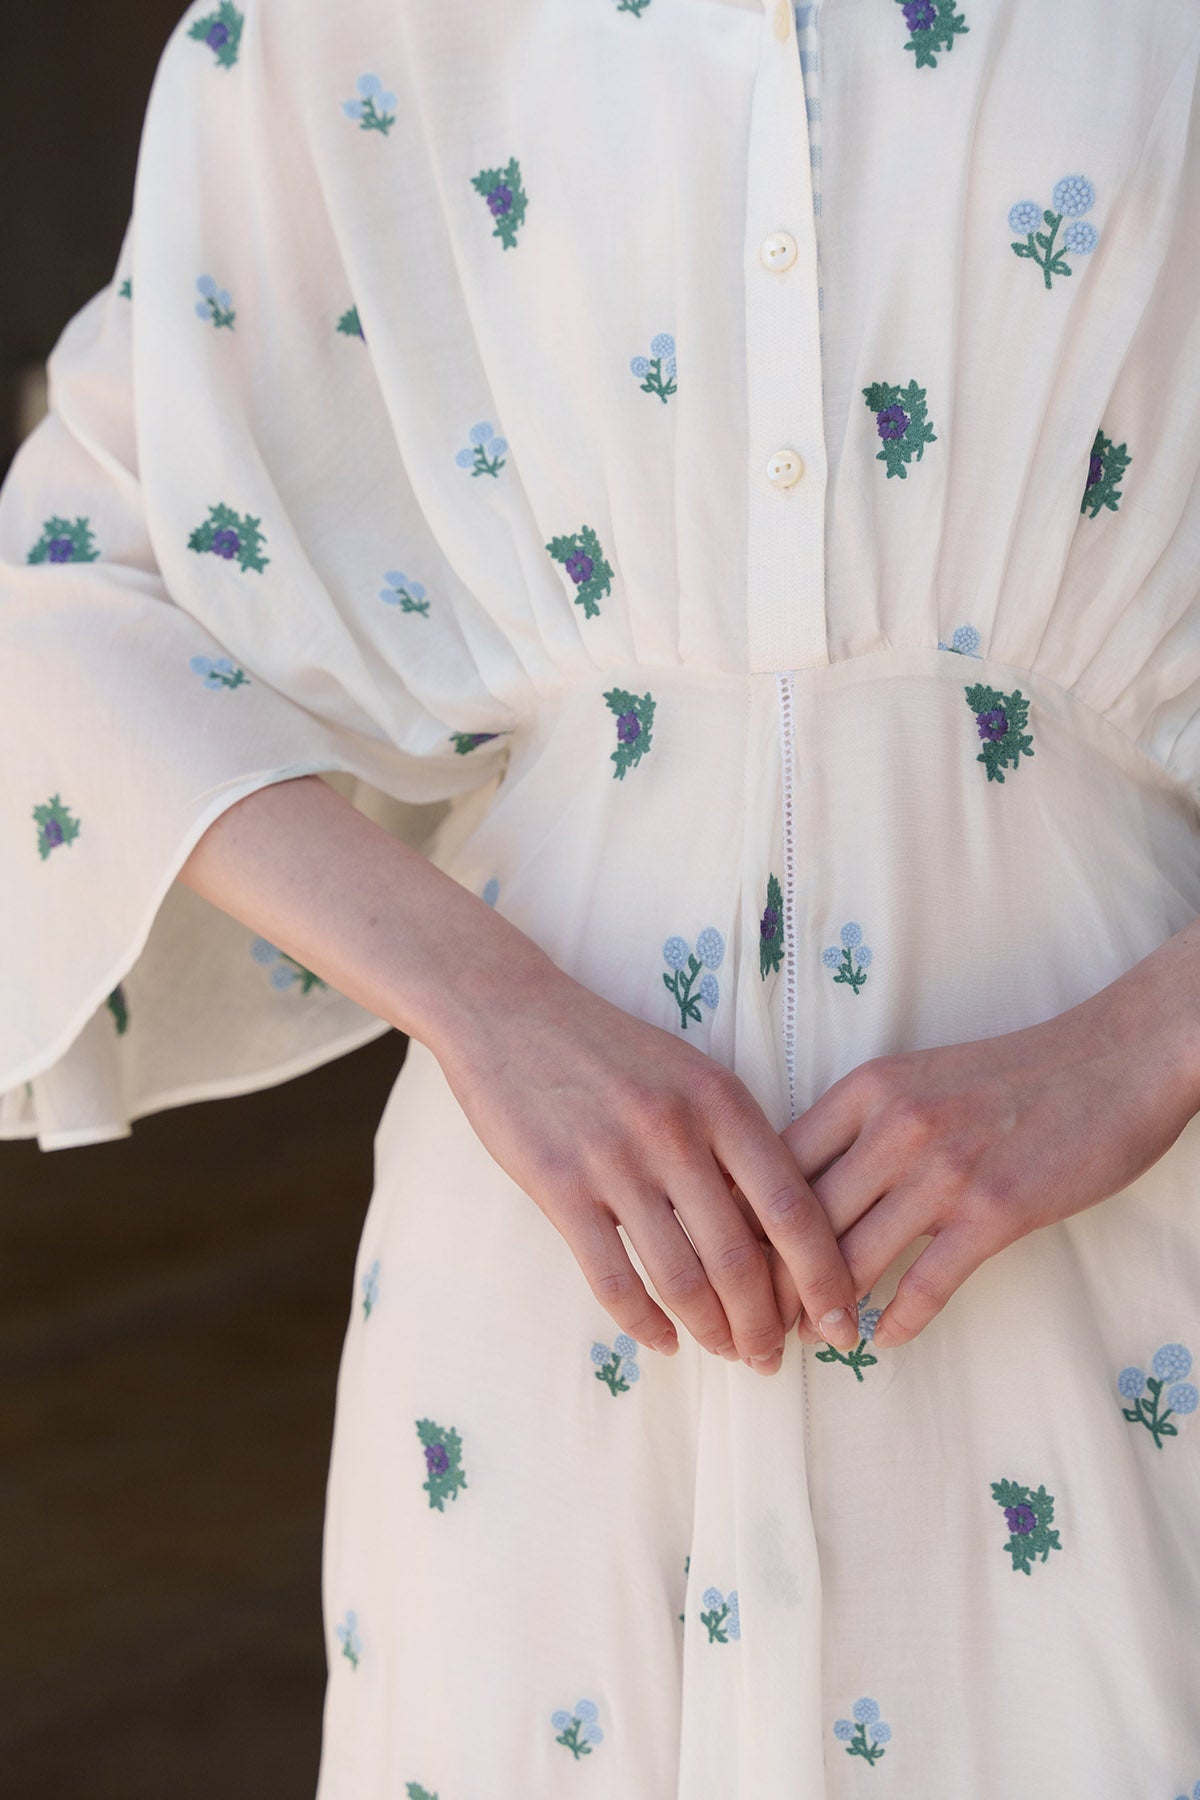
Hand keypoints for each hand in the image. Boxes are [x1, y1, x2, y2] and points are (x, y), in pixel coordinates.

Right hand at [432, 957, 863, 1372]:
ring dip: (712, 1331)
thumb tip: (776, 1235)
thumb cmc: (609, 1049)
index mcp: (722, 1100)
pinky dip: (644, 1323)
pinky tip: (662, 1341)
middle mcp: (676, 1131)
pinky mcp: (559, 1186)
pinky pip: (612, 1279)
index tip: (840, 1325)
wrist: (510, 1012)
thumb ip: (732, 1143)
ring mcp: (615, 1160)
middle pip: (741, 1259)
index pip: (792, 1208)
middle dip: (765, 1325)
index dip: (824, 1278)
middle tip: (772, 1358)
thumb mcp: (689, 1073)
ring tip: (727, 1353)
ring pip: (681, 1278)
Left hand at [779, 935, 1199, 1349]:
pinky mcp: (995, 1211)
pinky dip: (896, 1319)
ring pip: (853, 1257)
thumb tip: (804, 1184)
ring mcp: (944, 1170)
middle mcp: (894, 1126)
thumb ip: (863, 1123)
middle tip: (757, 1322)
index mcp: (867, 1088)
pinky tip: (884, 1338)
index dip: (745, 1220)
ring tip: (813, 1339)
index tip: (729, 1261)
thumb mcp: (919, 1076)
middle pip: (802, 1220)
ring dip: (826, 1310)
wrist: (1114, 1058)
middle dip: (773, 1280)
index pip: (776, 1163)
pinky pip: (926, 1283)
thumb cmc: (1013, 1073)